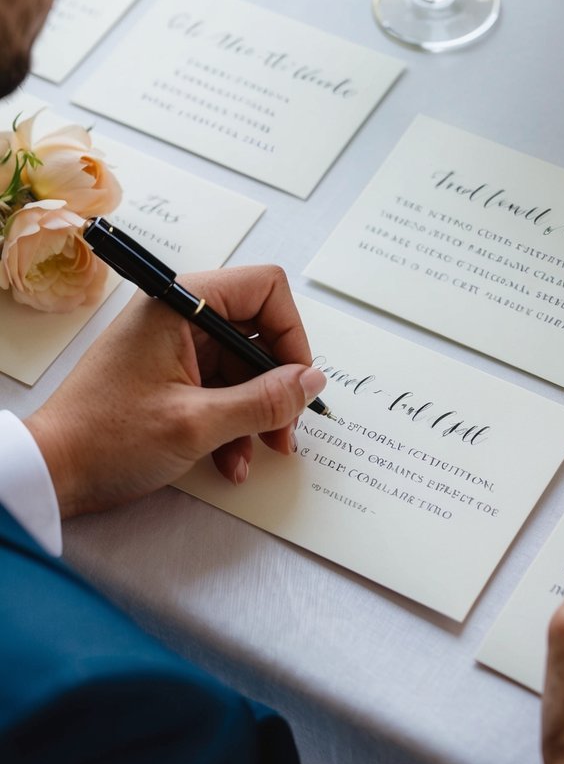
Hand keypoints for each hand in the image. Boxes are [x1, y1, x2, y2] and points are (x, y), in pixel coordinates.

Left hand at [25, 265, 325, 518]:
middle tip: (285, 429)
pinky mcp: (171, 377)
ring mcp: (175, 347)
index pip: (265, 288)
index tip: (296, 381)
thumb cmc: (108, 439)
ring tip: (259, 454)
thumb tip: (311, 381)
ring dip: (257, 413)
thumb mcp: (196, 424)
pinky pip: (221, 390)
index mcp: (180, 304)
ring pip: (244, 367)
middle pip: (259, 332)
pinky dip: (233, 424)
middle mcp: (180, 317)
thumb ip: (262, 401)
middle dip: (277, 384)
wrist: (51, 474)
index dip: (291, 333)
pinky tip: (230, 462)